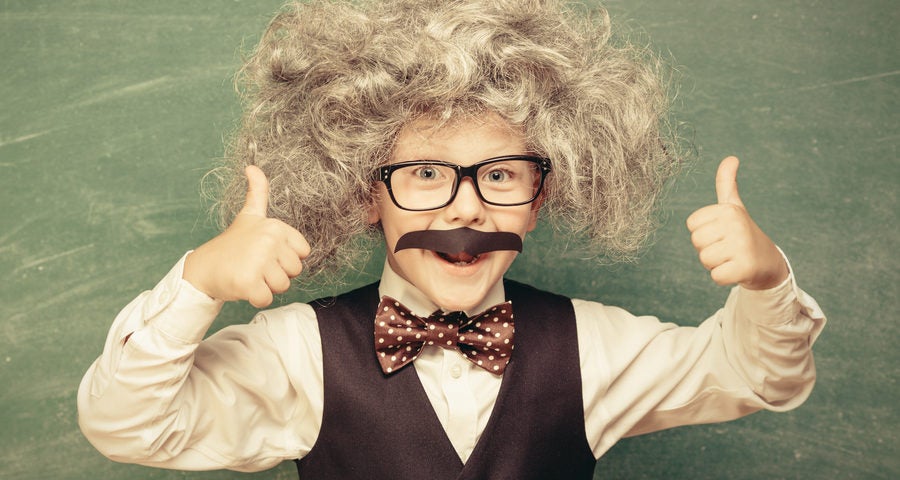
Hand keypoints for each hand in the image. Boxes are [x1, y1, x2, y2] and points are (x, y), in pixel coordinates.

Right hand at [184, 165, 310, 306]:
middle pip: (294, 271)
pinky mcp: (248, 282)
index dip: (286, 258)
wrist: (203, 268)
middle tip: (255, 265)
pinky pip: (267, 299)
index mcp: (275, 226)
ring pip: (283, 286)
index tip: (266, 253)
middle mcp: (269, 240)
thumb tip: (252, 166)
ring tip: (249, 274)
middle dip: (276, 274)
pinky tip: (243, 286)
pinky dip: (255, 298)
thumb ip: (258, 192)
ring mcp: (259, 261)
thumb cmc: (232, 245)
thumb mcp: (249, 216)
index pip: (303, 253)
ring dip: (266, 287)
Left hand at [686, 156, 788, 289]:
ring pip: (705, 259)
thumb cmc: (743, 233)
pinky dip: (724, 277)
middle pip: (697, 242)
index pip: (692, 225)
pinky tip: (737, 269)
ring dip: (715, 263)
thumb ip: (726, 184)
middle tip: (726, 247)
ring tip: (732, 258)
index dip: (703, 232)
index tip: (721, 232)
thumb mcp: (734, 207)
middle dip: (707, 249)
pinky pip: (716, 276)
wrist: (768, 262)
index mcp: (728, 210)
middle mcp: (736, 224)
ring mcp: (742, 246)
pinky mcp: (745, 268)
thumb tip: (731, 158)